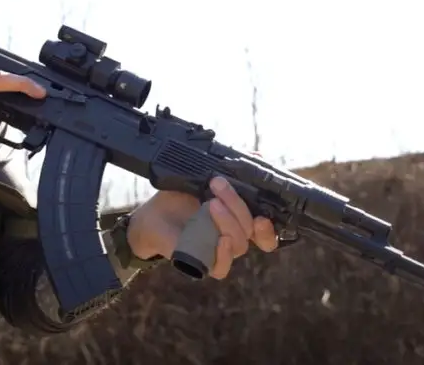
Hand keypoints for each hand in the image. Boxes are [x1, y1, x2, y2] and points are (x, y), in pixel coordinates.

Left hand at [127, 165, 277, 279]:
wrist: (152, 214)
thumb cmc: (180, 197)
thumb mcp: (204, 177)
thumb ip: (232, 169)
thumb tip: (258, 155)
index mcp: (238, 219)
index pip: (265, 230)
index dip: (271, 225)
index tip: (264, 212)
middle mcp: (233, 235)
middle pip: (252, 230)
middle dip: (239, 205)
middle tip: (218, 185)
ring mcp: (219, 250)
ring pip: (239, 244)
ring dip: (229, 221)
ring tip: (210, 203)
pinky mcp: (203, 262)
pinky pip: (222, 268)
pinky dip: (224, 254)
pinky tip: (219, 239)